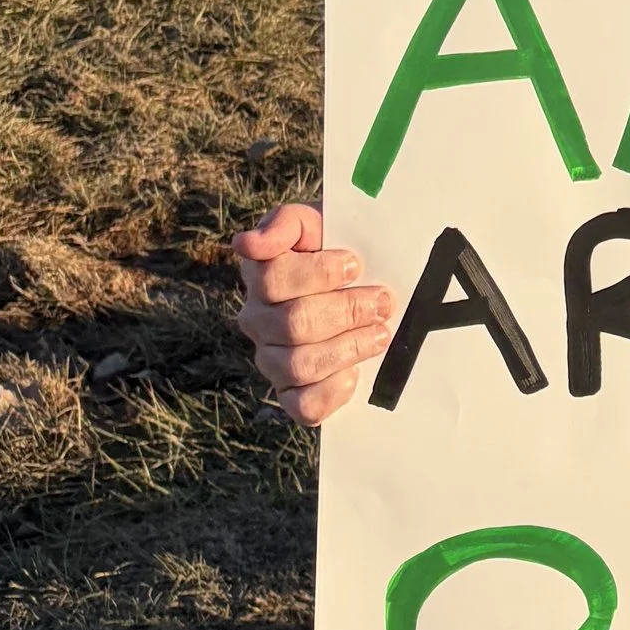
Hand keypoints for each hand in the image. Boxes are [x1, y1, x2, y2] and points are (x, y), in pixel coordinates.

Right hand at [232, 203, 394, 425]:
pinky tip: (356, 373)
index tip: (355, 264)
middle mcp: (258, 321)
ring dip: (349, 348)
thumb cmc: (340, 250)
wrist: (366, 285)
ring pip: (300, 365)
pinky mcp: (292, 394)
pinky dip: (333, 392)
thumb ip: (286, 223)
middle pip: (293, 324)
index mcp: (260, 276)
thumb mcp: (320, 222)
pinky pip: (303, 407)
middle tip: (381, 301)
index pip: (273, 279)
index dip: (319, 273)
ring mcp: (272, 360)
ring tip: (380, 333)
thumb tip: (248, 244)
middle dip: (347, 311)